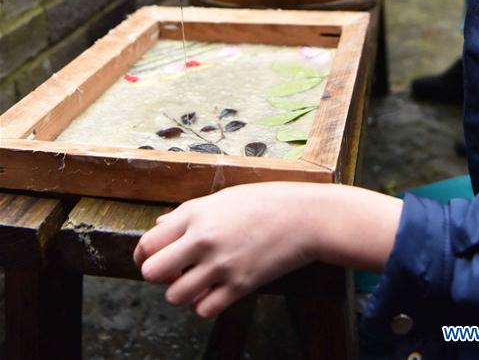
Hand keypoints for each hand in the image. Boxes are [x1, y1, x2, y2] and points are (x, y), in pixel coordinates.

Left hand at [134, 182, 320, 317]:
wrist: (304, 216)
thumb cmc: (265, 201)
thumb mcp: (222, 198)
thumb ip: (187, 214)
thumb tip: (159, 227)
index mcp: (196, 214)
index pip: (148, 244)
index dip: (144, 255)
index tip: (151, 258)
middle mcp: (203, 240)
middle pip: (153, 273)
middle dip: (159, 275)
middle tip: (173, 271)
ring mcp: (221, 265)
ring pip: (175, 297)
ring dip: (182, 292)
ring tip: (197, 281)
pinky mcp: (239, 286)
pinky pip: (203, 310)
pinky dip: (204, 304)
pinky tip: (215, 290)